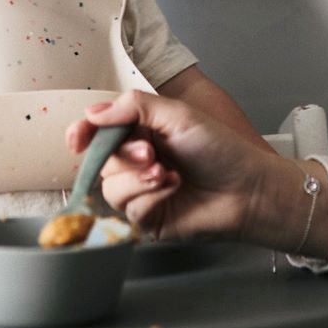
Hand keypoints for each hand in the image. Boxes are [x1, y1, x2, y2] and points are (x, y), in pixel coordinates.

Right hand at [66, 91, 305, 247]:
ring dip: (136, 179)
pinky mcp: (149, 219)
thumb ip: (133, 108)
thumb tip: (92, 113)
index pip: (100, 132)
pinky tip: (174, 188)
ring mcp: (142, 192)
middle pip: (101, 160)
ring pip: (110, 187)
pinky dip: (150, 197)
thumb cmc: (222, 149)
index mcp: (143, 133)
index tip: (77, 138)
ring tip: (166, 173)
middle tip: (150, 153)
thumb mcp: (177, 115)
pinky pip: (129, 209)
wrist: (249, 188)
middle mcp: (138, 162)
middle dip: (122, 155)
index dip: (83, 133)